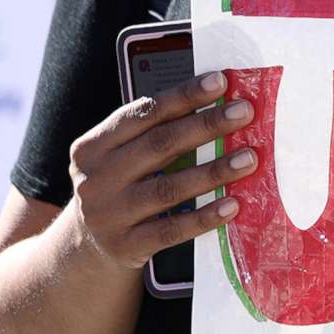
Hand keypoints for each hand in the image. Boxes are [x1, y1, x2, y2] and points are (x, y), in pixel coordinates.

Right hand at [65, 71, 255, 272]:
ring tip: (249, 158)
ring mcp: (109, 214)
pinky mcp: (126, 245)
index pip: (143, 113)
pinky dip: (204, 216)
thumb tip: (215, 106)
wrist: (84, 251)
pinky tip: (232, 205)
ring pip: (169, 188)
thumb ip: (153, 135)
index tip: (220, 82)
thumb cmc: (116, 191)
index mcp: (93, 146)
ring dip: (214, 171)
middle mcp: (96, 178)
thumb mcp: (118, 160)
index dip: (183, 96)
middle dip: (206, 126)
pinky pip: (173, 229)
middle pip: (159, 145)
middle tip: (244, 113)